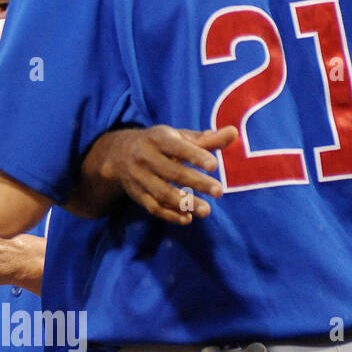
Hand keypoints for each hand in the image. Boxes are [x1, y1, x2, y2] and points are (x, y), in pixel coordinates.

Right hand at [86, 124, 238, 224]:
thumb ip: (206, 139)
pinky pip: (153, 207)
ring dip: (184, 203)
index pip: (177, 147)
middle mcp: (145, 158)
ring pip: (162, 193)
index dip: (195, 156)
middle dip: (196, 182)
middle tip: (219, 191)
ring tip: (206, 211)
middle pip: (172, 172)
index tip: (214, 165)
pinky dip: (170, 215)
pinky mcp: (137, 194)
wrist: (118, 153)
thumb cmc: (159, 144)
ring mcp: (139, 178)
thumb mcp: (178, 137)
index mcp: (158, 139)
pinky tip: (187, 219)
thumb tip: (234, 133)